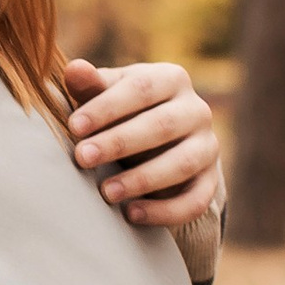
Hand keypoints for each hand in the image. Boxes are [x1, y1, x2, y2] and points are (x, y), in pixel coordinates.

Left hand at [65, 55, 222, 230]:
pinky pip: (196, 200)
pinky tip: (132, 215)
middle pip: (162, 125)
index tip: (74, 126)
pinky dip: (165, 211)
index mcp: (172, 78)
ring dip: (142, 179)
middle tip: (82, 158)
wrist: (156, 140)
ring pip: (182, 163)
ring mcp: (208, 146)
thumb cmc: (123, 110)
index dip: (106, 107)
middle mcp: (197, 110)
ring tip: (106, 192)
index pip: (141, 88)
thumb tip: (75, 70)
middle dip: (119, 142)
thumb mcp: (107, 95)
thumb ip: (91, 86)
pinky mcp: (210, 180)